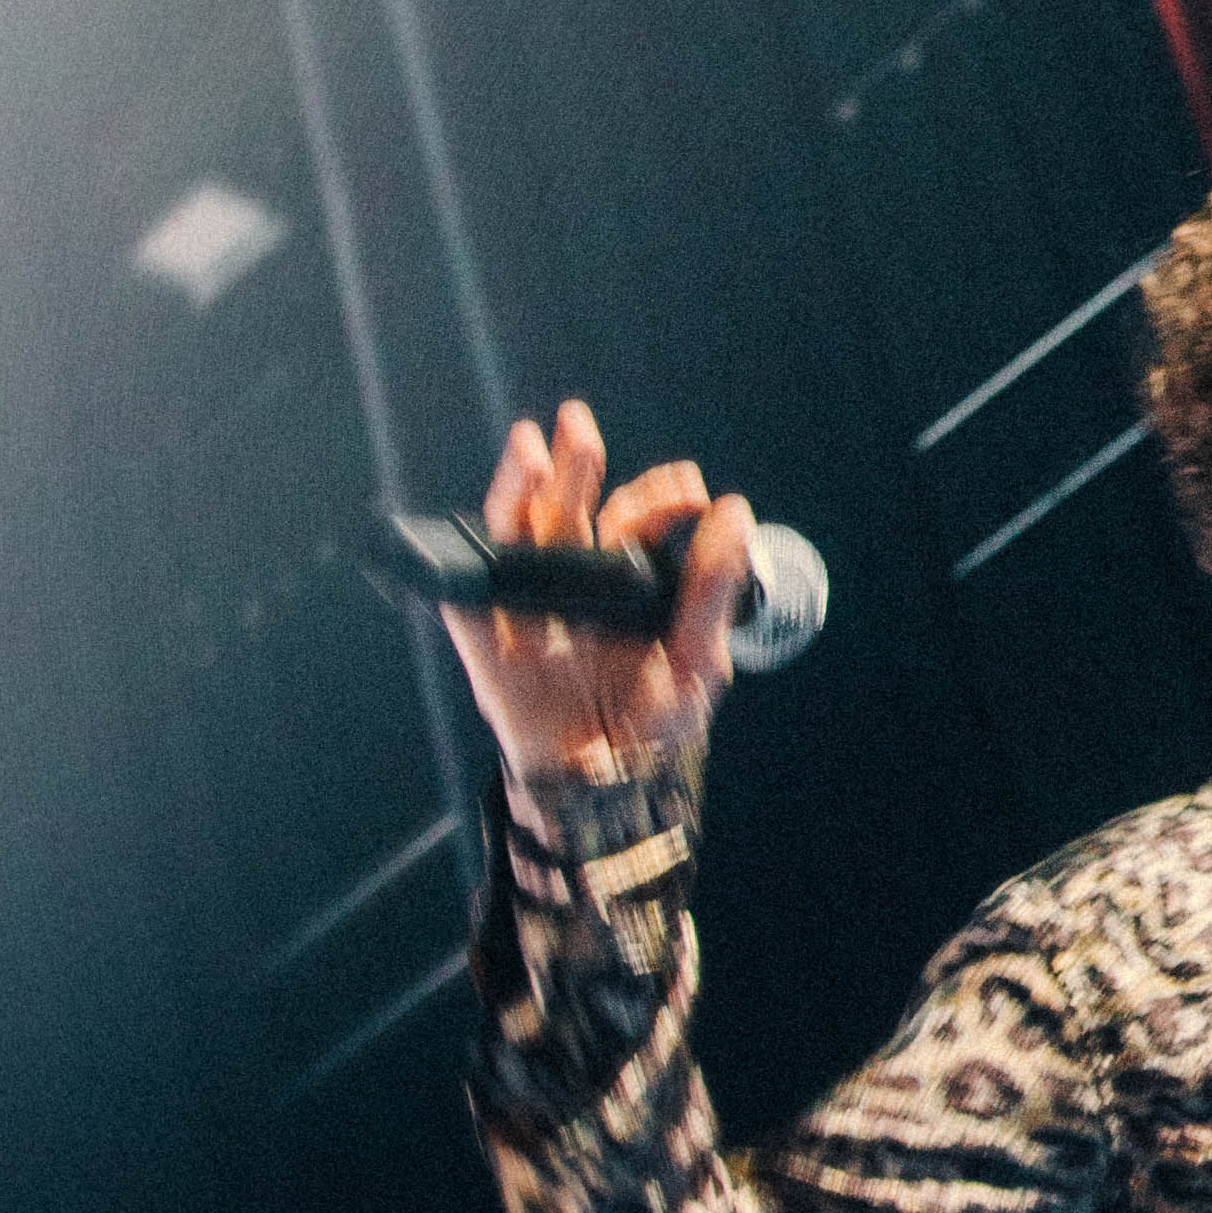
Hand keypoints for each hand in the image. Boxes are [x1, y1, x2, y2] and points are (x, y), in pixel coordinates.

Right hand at [443, 398, 755, 784]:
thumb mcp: (699, 657)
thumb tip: (738, 513)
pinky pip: (473, 586)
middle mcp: (573, 584)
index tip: (688, 489)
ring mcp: (527, 606)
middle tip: (580, 424)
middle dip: (576, 464)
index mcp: (624, 584)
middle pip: (570, 509)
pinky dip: (477, 543)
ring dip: (523, 483)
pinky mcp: (488, 638)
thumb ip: (712, 588)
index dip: (657, 496)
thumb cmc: (656, 729)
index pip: (633, 521)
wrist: (608, 788)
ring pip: (520, 530)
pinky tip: (494, 510)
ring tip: (536, 442)